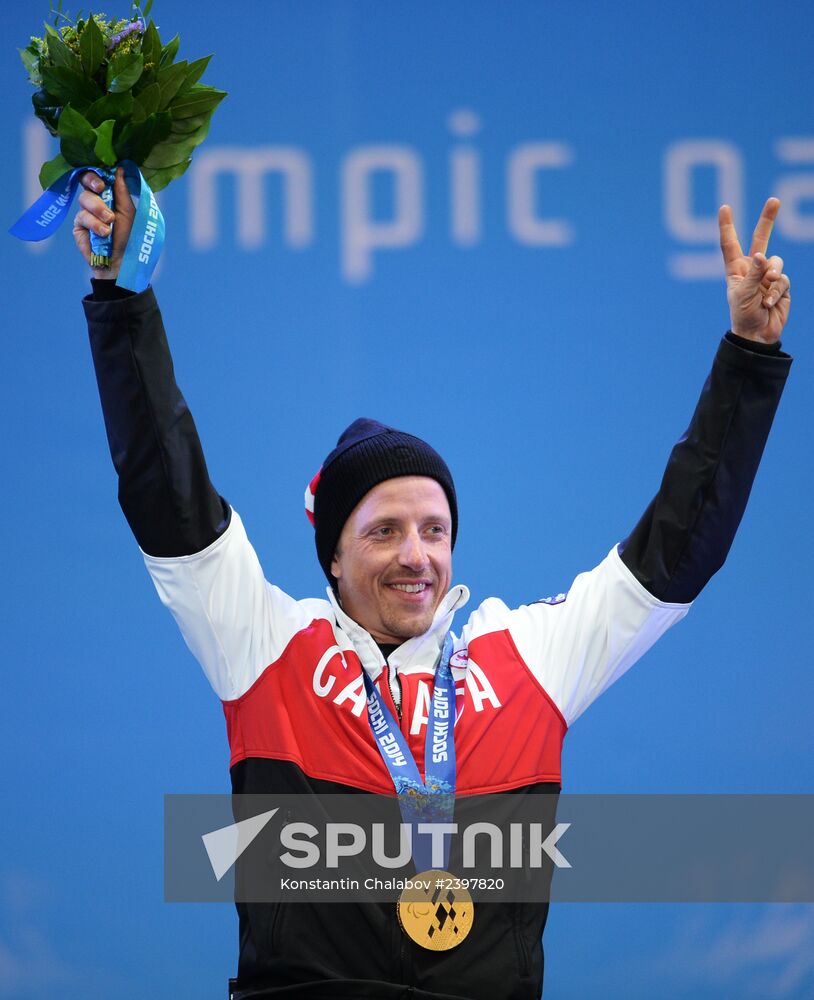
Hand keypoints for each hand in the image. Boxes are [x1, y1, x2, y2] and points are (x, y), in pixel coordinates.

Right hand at [72, 167, 134, 279]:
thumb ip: (122, 192)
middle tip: (100, 188)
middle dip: (93, 182)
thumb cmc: (129, 237)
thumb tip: (118, 169)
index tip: (105, 176)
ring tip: (110, 222)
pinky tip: (104, 233)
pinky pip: (82, 217)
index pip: (99, 177)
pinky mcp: (79, 225)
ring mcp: (86, 213)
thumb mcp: (129, 212)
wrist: (122, 261)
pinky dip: (95, 224)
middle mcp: (96, 201)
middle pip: (87, 182)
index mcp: (110, 195)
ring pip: (85, 199)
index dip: (98, 173)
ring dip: (99, 209)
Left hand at [718, 198, 790, 344]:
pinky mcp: (781, 285)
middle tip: (774, 200)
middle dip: (768, 220)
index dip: (727, 226)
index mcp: (736, 269)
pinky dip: (776, 291)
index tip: (725, 207)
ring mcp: (767, 276)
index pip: (730, 244)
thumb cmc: (743, 315)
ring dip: (772, 276)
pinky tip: (769, 303)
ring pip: (776, 262)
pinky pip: (782, 280)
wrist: (758, 334)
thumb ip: (753, 274)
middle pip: (761, 239)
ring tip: (765, 293)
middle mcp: (752, 269)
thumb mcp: (743, 294)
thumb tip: (762, 256)